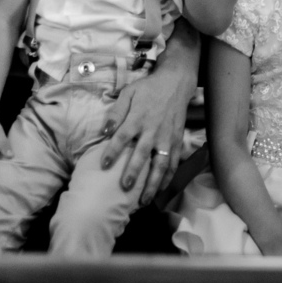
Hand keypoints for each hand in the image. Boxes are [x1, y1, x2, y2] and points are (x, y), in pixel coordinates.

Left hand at [99, 72, 189, 204]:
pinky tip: (161, 190)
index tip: (104, 165)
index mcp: (138, 118)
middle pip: (142, 154)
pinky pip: (173, 163)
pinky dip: (168, 178)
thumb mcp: (129, 93)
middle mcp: (153, 130)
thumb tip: (104, 131)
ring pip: (161, 164)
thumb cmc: (148, 89)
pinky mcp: (177, 141)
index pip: (122, 137)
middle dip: (134, 171)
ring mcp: (167, 137)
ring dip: (153, 183)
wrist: (175, 83)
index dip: (113, 151)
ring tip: (144, 199)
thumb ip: (116, 112)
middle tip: (125, 187)